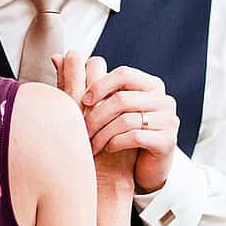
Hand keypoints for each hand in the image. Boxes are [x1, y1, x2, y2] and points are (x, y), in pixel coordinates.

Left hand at [78, 62, 180, 194]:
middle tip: (82, 130)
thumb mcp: (106, 107)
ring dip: (102, 134)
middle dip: (96, 116)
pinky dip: (115, 143)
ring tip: (91, 144)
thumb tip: (56, 57)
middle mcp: (164, 100)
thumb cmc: (122, 133)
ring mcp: (169, 120)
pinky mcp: (167, 141)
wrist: (143, 168)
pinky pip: (135, 136)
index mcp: (151, 85)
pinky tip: (107, 148)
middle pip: (122, 98)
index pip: (124, 74)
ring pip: (126, 120)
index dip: (100, 85)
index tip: (84, 101)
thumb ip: (81, 81)